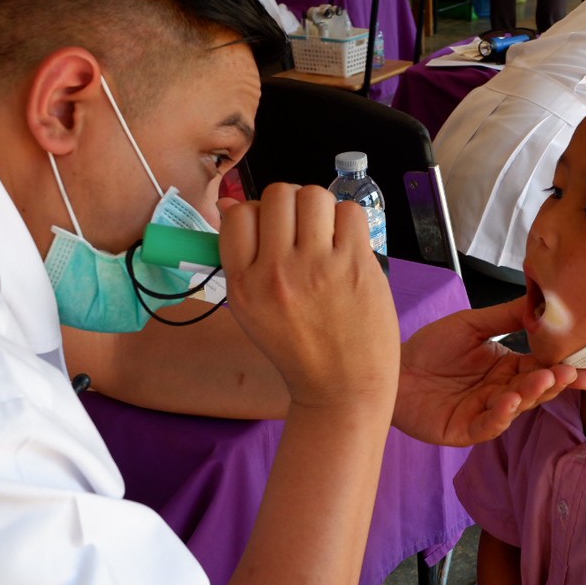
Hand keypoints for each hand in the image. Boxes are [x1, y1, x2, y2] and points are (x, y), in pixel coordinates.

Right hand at [219, 183, 398, 412]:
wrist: (343, 389)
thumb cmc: (300, 350)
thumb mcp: (253, 310)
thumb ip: (242, 258)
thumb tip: (230, 203)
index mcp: (243, 285)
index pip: (238, 214)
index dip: (256, 214)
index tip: (272, 230)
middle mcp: (276, 272)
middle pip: (277, 195)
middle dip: (290, 206)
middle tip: (303, 231)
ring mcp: (317, 267)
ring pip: (313, 194)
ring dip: (320, 209)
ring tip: (326, 236)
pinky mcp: (356, 265)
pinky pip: (349, 211)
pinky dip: (349, 222)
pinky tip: (347, 246)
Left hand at [394, 299, 585, 445]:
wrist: (392, 367)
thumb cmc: (430, 347)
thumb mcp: (471, 324)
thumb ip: (504, 317)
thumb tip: (539, 301)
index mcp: (506, 368)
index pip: (541, 367)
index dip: (561, 366)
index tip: (584, 361)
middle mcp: (501, 393)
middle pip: (534, 390)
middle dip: (554, 381)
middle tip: (570, 372)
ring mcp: (484, 414)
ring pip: (516, 408)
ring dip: (531, 395)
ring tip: (544, 379)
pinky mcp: (464, 431)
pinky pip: (487, 426)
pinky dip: (500, 415)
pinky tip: (508, 400)